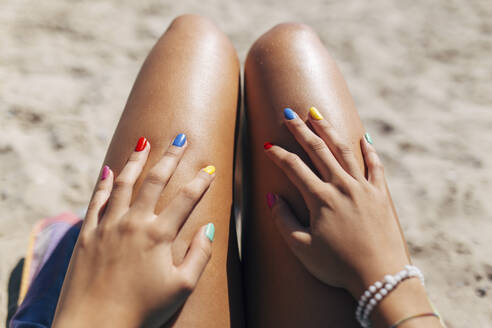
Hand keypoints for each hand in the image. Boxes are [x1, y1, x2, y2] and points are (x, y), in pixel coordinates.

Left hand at [52, 136, 216, 327]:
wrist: (94, 327)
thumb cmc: (142, 311)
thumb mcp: (181, 287)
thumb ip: (199, 255)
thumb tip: (210, 228)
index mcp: (159, 235)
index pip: (186, 199)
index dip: (202, 181)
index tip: (211, 168)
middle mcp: (134, 223)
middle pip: (155, 181)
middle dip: (170, 157)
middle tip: (179, 139)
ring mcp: (108, 226)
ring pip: (124, 183)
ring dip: (136, 160)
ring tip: (143, 142)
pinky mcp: (88, 234)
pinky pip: (96, 201)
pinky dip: (104, 183)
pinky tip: (109, 169)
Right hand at [264, 108, 409, 297]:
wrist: (380, 276)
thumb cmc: (337, 266)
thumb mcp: (302, 248)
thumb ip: (283, 221)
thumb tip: (273, 197)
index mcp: (320, 198)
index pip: (294, 167)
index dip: (278, 154)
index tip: (267, 146)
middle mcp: (342, 186)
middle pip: (318, 150)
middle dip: (301, 130)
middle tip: (289, 114)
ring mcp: (363, 188)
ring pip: (343, 150)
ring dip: (328, 130)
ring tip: (317, 114)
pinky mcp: (380, 195)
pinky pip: (375, 166)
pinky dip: (369, 151)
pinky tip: (364, 138)